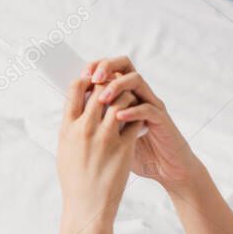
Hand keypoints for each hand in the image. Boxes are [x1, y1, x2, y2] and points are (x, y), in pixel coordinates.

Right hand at [57, 73, 143, 225]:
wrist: (87, 208)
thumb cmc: (74, 180)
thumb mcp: (64, 149)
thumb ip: (71, 126)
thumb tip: (77, 106)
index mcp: (67, 128)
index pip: (75, 88)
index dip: (86, 79)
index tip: (93, 80)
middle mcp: (85, 129)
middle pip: (101, 89)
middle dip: (109, 84)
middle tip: (115, 87)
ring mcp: (106, 138)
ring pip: (122, 100)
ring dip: (127, 97)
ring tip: (129, 102)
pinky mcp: (124, 148)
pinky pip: (135, 121)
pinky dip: (138, 116)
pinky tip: (137, 120)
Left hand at [84, 55, 200, 187]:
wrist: (164, 168)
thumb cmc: (135, 151)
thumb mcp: (111, 133)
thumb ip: (96, 119)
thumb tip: (68, 111)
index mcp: (125, 94)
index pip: (111, 67)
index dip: (96, 66)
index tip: (81, 73)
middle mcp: (139, 94)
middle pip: (125, 65)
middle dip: (107, 67)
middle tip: (93, 78)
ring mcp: (151, 104)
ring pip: (136, 80)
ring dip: (117, 86)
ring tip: (103, 97)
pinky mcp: (161, 119)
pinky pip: (148, 108)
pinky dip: (132, 110)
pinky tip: (118, 117)